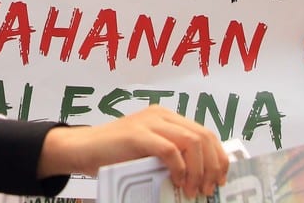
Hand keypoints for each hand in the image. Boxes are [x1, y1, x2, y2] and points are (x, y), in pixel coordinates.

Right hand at [39, 107, 227, 198]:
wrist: (83, 149)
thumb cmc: (115, 155)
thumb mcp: (150, 152)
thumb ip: (171, 156)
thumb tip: (200, 178)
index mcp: (166, 117)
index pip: (204, 133)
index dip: (218, 157)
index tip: (220, 179)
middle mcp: (161, 115)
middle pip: (203, 136)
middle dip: (212, 165)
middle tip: (208, 188)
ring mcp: (149, 123)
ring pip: (192, 141)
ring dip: (198, 170)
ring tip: (193, 189)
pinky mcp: (138, 135)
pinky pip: (170, 149)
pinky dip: (180, 168)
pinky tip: (178, 181)